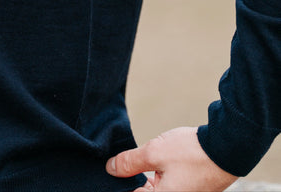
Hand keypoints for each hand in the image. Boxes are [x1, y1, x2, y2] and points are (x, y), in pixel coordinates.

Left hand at [106, 126, 237, 190]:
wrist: (227, 149)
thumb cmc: (193, 153)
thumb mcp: (155, 153)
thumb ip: (130, 163)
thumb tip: (110, 169)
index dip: (119, 181)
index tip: (111, 169)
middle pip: (144, 191)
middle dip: (132, 177)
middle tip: (121, 161)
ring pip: (154, 187)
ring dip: (145, 175)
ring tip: (141, 158)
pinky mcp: (189, 190)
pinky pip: (166, 185)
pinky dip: (158, 174)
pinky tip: (156, 160)